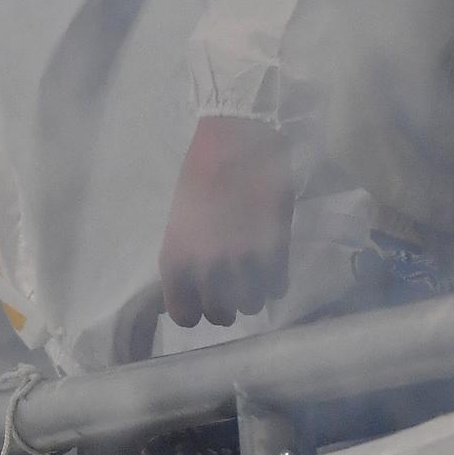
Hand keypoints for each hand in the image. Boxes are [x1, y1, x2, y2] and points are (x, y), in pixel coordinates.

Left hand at [158, 115, 295, 327]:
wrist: (237, 138)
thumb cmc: (201, 172)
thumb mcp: (180, 219)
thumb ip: (187, 256)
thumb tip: (195, 284)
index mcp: (176, 260)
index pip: (184, 316)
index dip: (196, 307)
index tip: (203, 294)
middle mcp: (206, 269)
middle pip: (221, 316)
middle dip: (227, 302)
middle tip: (232, 279)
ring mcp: (243, 264)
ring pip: (252, 306)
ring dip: (254, 289)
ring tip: (253, 263)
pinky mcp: (275, 252)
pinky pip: (277, 286)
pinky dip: (275, 276)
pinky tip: (271, 255)